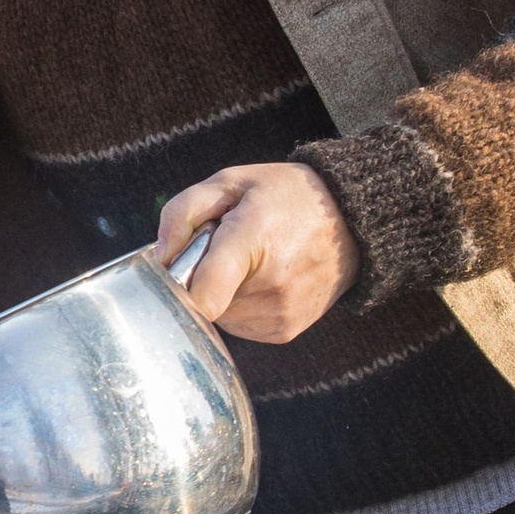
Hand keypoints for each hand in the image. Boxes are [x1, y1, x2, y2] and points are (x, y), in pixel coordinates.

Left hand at [155, 162, 359, 345]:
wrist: (353, 222)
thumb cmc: (286, 197)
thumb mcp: (231, 182)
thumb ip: (184, 212)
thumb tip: (161, 257)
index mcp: (252, 240)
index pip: (201, 294)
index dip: (178, 281)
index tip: (181, 263)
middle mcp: (270, 286)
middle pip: (201, 302)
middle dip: (202, 277)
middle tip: (226, 249)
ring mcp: (280, 313)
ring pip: (218, 316)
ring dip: (221, 293)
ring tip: (250, 262)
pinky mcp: (284, 331)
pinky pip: (240, 325)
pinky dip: (240, 305)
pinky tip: (263, 278)